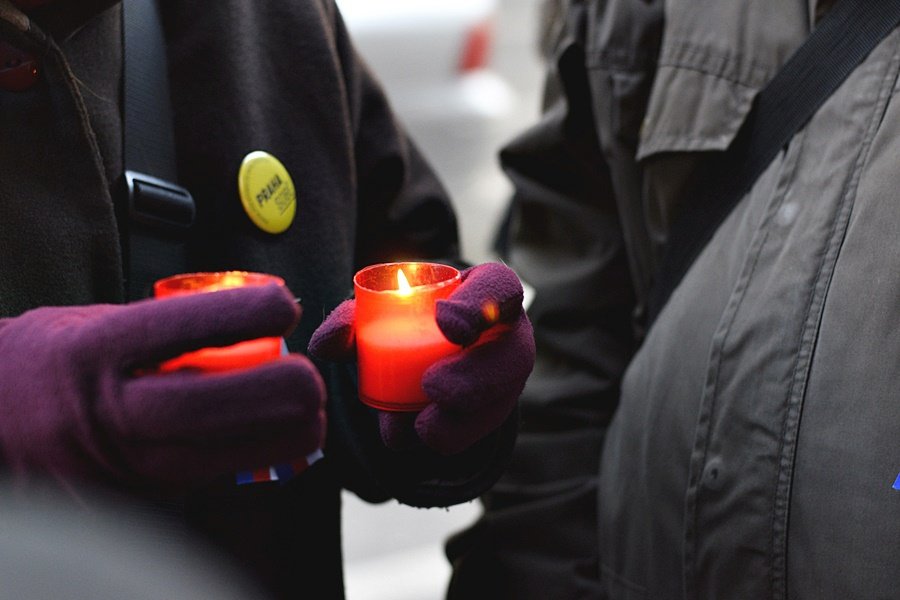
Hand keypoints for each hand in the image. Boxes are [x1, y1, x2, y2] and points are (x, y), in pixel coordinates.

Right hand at [0, 284, 325, 490]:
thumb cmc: (49, 359)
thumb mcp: (95, 324)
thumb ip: (167, 328)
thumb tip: (251, 327)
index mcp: (93, 352)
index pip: (178, 327)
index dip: (243, 313)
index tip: (286, 305)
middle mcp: (100, 412)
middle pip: (207, 407)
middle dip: (278, 393)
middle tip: (314, 381)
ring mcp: (111, 465)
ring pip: (213, 461)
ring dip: (279, 440)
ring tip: (311, 420)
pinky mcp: (125, 503)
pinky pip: (199, 485)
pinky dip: (243, 464)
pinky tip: (269, 446)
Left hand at [309, 262, 533, 454]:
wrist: (421, 356)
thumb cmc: (404, 321)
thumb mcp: (377, 313)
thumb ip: (350, 322)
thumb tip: (325, 344)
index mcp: (486, 290)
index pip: (501, 288)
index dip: (481, 305)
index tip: (448, 324)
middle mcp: (506, 333)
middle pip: (512, 355)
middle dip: (475, 376)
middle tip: (431, 386)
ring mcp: (506, 375)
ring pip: (502, 399)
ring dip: (464, 418)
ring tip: (422, 425)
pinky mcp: (496, 410)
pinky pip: (484, 430)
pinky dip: (453, 436)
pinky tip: (422, 436)